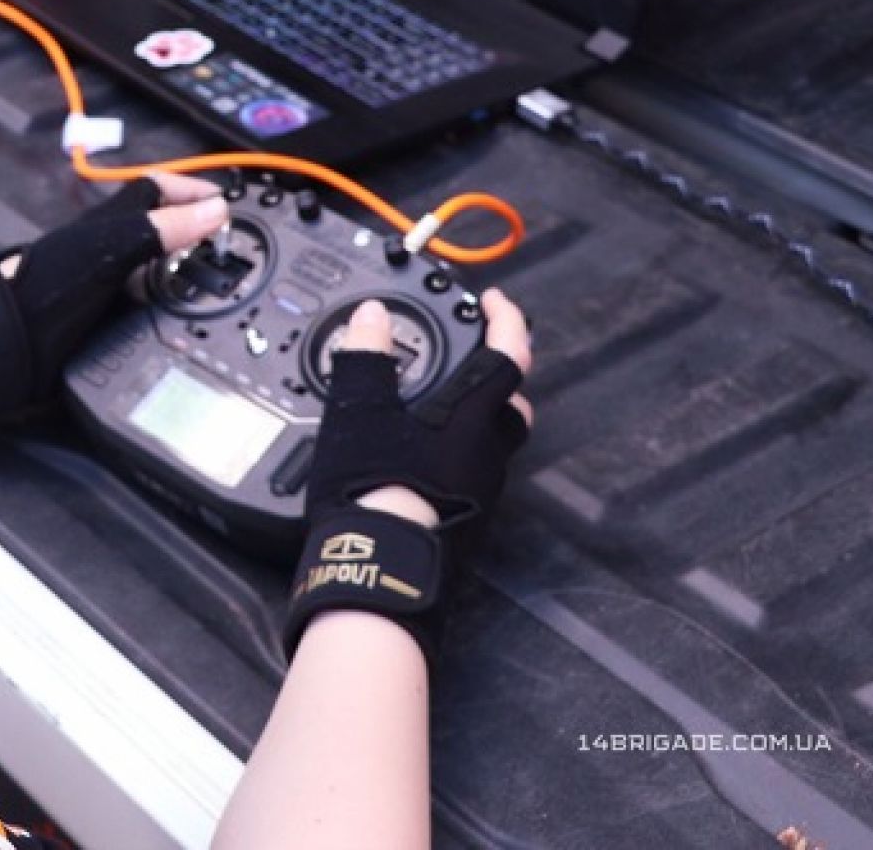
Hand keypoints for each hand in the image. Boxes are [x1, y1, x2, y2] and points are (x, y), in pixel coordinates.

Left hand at [0, 175, 227, 432]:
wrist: (3, 346)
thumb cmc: (52, 287)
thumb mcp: (110, 250)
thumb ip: (159, 228)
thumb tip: (215, 209)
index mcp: (107, 224)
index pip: (154, 192)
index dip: (190, 191)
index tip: (224, 203)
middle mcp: (105, 250)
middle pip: (156, 230)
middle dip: (191, 233)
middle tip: (228, 250)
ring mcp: (99, 285)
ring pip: (148, 269)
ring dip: (179, 274)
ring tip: (214, 288)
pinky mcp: (95, 319)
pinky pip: (137, 306)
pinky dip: (160, 310)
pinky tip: (177, 325)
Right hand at [281, 287, 534, 667]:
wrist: (377, 570)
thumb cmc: (376, 488)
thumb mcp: (359, 411)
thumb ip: (367, 357)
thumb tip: (372, 316)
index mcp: (473, 415)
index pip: (509, 354)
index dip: (506, 321)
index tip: (496, 302)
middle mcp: (489, 452)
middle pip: (512, 404)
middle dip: (497, 377)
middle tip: (470, 361)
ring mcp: (481, 490)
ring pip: (494, 442)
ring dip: (474, 419)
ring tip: (433, 408)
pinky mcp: (464, 520)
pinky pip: (471, 473)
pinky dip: (454, 455)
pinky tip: (420, 458)